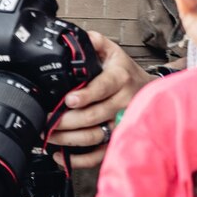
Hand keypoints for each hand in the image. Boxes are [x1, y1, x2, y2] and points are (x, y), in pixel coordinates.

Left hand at [46, 32, 151, 167]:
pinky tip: (59, 156)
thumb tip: (79, 36)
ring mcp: (120, 124)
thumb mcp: (114, 52)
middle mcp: (122, 103)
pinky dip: (78, 160)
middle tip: (45, 120)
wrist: (151, 93)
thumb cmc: (126, 73)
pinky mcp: (117, 140)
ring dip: (67, 139)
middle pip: (93, 116)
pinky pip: (98, 155)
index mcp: (120, 79)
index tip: (68, 100)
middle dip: (66, 121)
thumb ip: (96, 43)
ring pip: (94, 136)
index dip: (86, 95)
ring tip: (47, 135)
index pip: (103, 88)